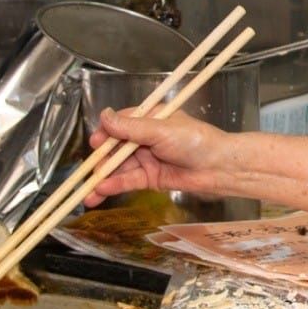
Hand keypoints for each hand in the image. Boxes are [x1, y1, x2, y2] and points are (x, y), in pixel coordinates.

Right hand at [82, 108, 235, 203]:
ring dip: (103, 179)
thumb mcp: (161, 130)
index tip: (96, 143)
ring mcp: (147, 158)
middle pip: (116, 148)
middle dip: (101, 161)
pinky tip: (101, 192)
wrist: (219, 167)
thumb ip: (131, 128)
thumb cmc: (195, 141)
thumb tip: (104, 115)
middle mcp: (145, 138)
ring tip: (88, 192)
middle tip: (89, 172)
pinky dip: (114, 186)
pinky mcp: (150, 178)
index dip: (106, 134)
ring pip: (119, 168)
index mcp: (149, 119)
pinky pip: (128, 181)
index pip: (120, 124)